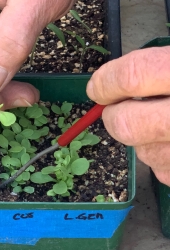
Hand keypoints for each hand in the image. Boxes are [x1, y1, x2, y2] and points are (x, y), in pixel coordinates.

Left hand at [87, 47, 169, 185]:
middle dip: (113, 117)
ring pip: (141, 152)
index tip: (98, 87)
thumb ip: (155, 67)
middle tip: (118, 108)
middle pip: (125, 124)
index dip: (106, 82)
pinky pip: (162, 171)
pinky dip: (161, 156)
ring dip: (140, 137)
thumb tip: (111, 82)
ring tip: (162, 121)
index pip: (131, 77)